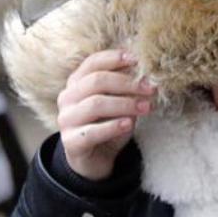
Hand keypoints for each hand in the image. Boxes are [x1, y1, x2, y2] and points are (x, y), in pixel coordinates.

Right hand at [56, 50, 155, 180]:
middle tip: (151, 88)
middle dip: (127, 83)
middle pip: (96, 81)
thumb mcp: (119, 100)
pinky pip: (93, 131)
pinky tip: (129, 124)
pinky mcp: (71, 142)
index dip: (114, 58)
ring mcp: (66, 119)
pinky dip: (113, 126)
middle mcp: (67, 98)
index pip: (93, 63)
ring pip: (96, 104)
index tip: (137, 60)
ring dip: (125, 104)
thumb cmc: (109, 122)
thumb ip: (126, 87)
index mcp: (77, 82)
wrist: (95, 157)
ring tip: (147, 107)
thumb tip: (146, 72)